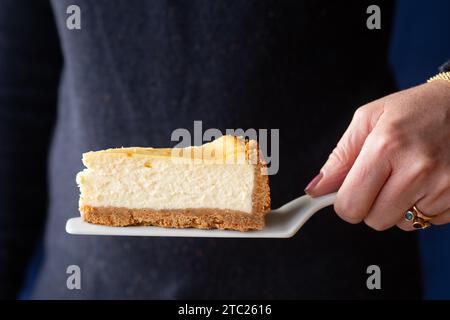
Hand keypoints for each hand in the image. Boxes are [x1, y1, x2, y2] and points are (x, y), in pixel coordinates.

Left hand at [305, 80, 449, 230]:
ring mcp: (443, 186)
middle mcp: (417, 169)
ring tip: (408, 175)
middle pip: (374, 220)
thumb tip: (315, 189)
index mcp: (386, 146)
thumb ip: (340, 156)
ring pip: (401, 225)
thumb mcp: (368, 119)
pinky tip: (428, 181)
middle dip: (370, 205)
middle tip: (381, 179)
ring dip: (397, 207)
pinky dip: (422, 207)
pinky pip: (427, 223)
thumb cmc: (412, 110)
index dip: (344, 203)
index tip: (349, 192)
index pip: (350, 204)